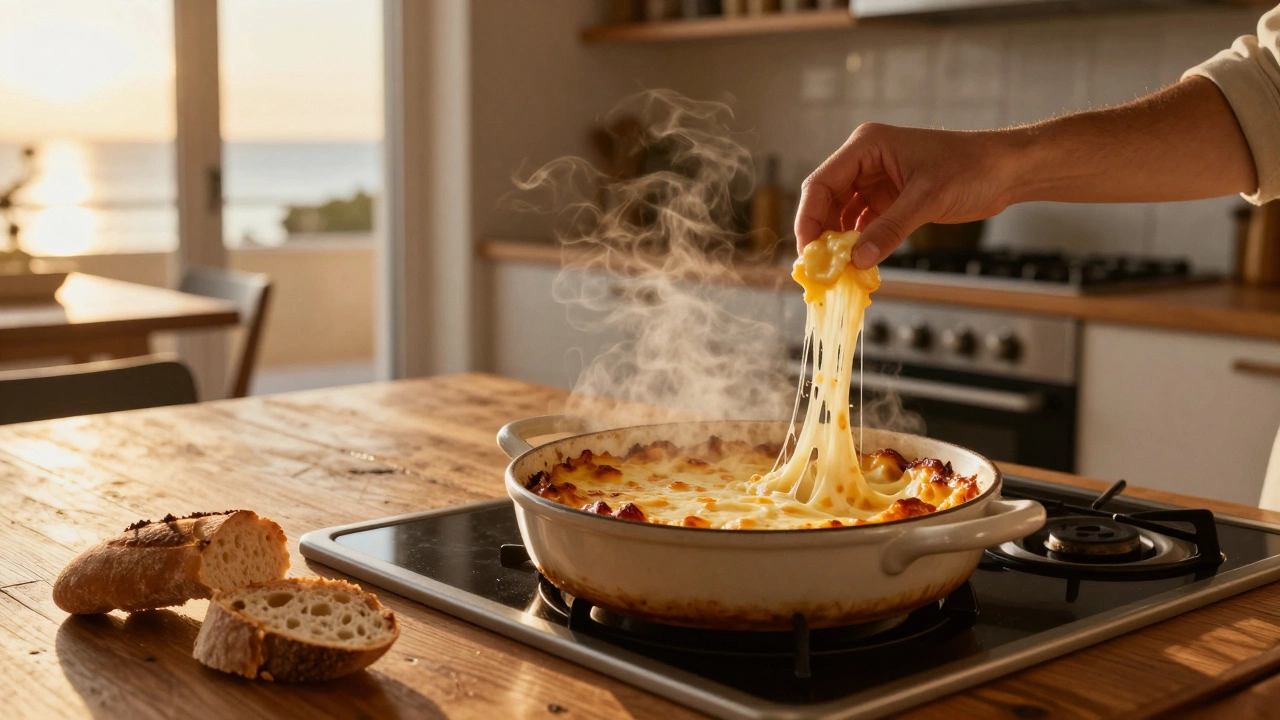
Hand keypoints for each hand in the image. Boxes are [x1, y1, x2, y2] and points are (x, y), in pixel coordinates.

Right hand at [795, 123, 1020, 267]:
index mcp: (867, 146)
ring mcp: (876, 181)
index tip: (807, 251)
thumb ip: (890, 229)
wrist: (1008, 170)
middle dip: (821, 234)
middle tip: (819, 268)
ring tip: (837, 270)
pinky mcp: (890, 199)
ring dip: (839, 242)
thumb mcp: (927, 199)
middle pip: (826, 200)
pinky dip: (859, 244)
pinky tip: (857, 264)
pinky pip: (863, 224)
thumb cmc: (972, 168)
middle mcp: (865, 161)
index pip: (821, 183)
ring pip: (842, 215)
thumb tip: (856, 260)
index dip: (808, 218)